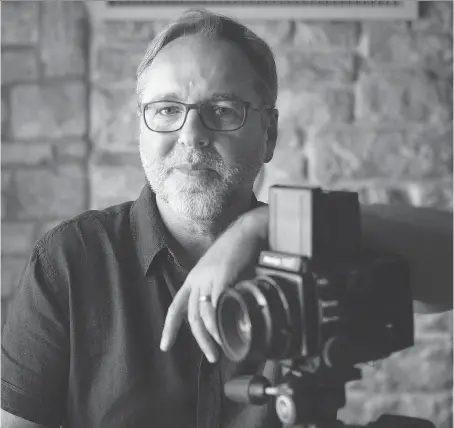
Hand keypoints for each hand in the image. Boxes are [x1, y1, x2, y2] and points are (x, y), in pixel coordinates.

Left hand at [160, 205, 268, 361]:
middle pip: (190, 316)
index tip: (165, 345)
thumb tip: (226, 311)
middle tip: (210, 357)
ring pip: (202, 314)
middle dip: (198, 339)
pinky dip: (218, 322)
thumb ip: (219, 290)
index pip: (176, 306)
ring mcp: (208, 278)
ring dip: (210, 336)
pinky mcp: (222, 277)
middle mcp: (197, 280)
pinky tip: (223, 333)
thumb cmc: (236, 250)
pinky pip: (216, 306)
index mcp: (194, 279)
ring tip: (219, 349)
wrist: (246, 231)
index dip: (170, 327)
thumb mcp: (220, 271)